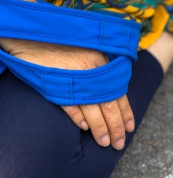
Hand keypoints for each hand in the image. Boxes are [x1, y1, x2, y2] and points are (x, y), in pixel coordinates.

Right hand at [3, 39, 134, 149]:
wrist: (37, 33)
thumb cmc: (66, 43)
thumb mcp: (91, 53)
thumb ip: (102, 73)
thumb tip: (113, 95)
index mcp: (104, 65)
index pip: (120, 95)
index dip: (126, 114)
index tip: (130, 128)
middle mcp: (93, 73)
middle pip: (109, 106)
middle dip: (116, 128)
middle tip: (118, 143)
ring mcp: (75, 79)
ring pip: (93, 110)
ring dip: (100, 129)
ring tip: (104, 142)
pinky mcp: (57, 84)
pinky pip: (71, 105)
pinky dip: (78, 117)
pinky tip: (84, 128)